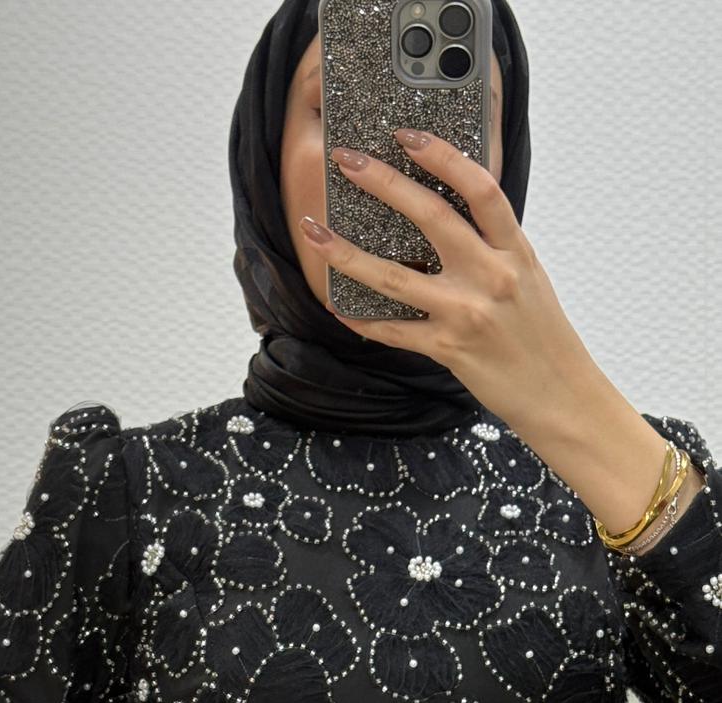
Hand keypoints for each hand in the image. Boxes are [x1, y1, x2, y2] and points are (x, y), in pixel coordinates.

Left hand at [299, 129, 594, 433]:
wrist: (560, 395)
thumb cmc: (542, 335)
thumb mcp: (529, 278)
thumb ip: (494, 246)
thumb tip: (449, 214)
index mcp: (515, 251)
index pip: (479, 188)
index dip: (441, 155)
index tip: (407, 135)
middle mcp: (491, 276)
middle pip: (429, 216)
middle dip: (381, 182)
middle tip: (346, 160)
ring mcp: (467, 314)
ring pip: (394, 276)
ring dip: (346, 252)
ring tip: (314, 232)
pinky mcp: (448, 349)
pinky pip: (393, 331)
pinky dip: (362, 320)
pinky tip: (337, 305)